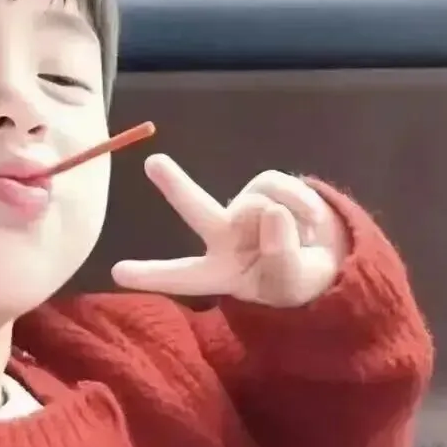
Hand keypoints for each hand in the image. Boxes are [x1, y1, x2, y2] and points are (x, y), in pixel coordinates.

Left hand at [111, 155, 347, 306]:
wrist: (330, 260)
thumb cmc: (298, 281)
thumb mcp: (290, 283)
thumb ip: (283, 257)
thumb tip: (272, 212)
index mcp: (220, 273)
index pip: (183, 276)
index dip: (152, 275)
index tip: (116, 272)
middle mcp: (224, 238)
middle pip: (197, 209)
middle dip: (177, 186)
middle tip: (152, 163)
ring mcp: (243, 209)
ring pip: (257, 202)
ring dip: (288, 216)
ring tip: (305, 237)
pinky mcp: (264, 187)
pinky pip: (278, 186)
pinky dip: (300, 202)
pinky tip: (312, 220)